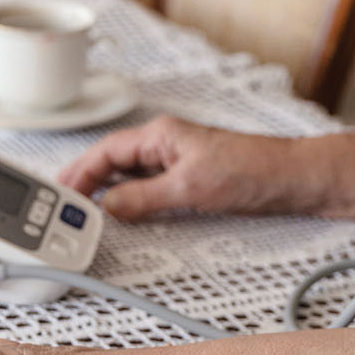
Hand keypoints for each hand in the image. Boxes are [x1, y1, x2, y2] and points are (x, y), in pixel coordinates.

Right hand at [58, 115, 303, 219]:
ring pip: (131, 178)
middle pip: (113, 164)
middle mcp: (166, 146)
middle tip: (63, 209)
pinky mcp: (193, 182)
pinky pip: (150, 191)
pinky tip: (127, 218)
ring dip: (109, 195)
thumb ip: (145, 197)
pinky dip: (133, 204)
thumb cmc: (253, 170)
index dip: (79, 174)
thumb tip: (110, 206)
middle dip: (87, 184)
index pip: (106, 152)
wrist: (294, 180)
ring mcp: (179, 164)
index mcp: (161, 135)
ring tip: (87, 217)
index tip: (60, 196)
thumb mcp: (190, 187)